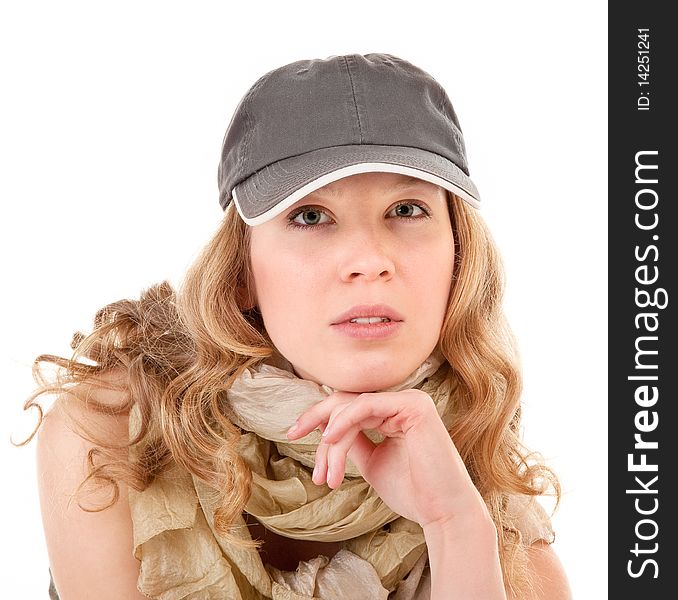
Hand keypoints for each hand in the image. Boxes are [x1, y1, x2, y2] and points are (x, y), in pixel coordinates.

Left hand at [286, 389, 489, 530]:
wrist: (442, 513)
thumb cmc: (412, 492)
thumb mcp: (371, 462)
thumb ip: (352, 442)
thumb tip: (325, 428)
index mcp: (394, 411)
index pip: (348, 407)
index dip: (318, 419)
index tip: (292, 435)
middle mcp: (402, 401)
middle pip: (345, 402)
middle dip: (316, 422)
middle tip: (295, 440)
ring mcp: (410, 400)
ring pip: (351, 408)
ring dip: (332, 442)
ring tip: (327, 476)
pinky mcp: (414, 405)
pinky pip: (366, 406)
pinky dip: (344, 422)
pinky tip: (330, 440)